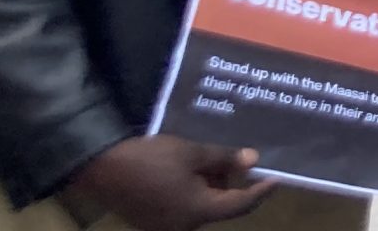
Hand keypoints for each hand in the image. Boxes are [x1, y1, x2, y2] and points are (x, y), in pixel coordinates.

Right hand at [66, 135, 274, 230]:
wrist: (100, 168)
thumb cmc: (150, 158)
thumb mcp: (192, 153)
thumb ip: (224, 159)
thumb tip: (253, 161)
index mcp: (198, 212)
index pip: (240, 205)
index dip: (261, 191)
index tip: (277, 177)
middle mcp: (184, 226)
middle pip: (220, 206)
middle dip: (231, 183)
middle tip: (238, 157)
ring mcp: (165, 226)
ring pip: (201, 206)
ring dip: (210, 185)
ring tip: (212, 157)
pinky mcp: (151, 220)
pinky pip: (183, 207)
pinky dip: (193, 190)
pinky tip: (191, 168)